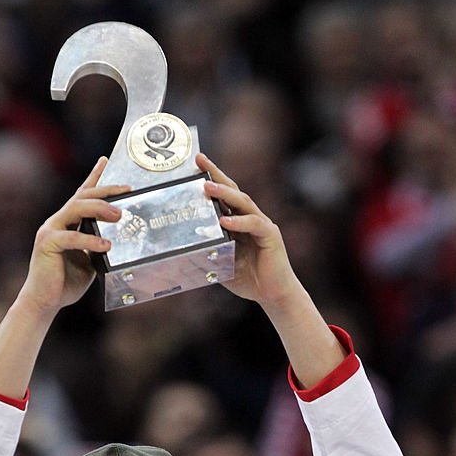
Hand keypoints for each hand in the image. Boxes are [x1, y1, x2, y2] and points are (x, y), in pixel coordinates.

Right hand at [19, 158, 129, 314]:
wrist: (44, 302)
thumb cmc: (65, 283)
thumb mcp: (89, 261)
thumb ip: (97, 247)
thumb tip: (117, 241)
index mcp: (66, 224)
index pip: (81, 195)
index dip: (94, 176)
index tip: (106, 160)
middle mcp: (57, 222)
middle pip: (82, 196)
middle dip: (105, 190)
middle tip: (126, 191)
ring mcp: (50, 230)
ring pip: (76, 208)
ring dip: (100, 208)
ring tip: (119, 215)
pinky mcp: (47, 244)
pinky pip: (72, 237)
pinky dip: (90, 240)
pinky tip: (106, 245)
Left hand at [196, 152, 299, 307]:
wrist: (273, 295)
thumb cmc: (249, 279)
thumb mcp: (220, 265)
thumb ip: (207, 255)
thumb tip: (182, 253)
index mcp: (238, 222)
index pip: (223, 197)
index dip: (211, 179)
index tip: (195, 165)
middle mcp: (251, 218)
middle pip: (233, 190)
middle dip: (216, 174)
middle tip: (200, 161)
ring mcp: (261, 224)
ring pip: (243, 202)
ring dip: (224, 194)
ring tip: (207, 187)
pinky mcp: (270, 235)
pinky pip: (253, 224)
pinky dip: (239, 222)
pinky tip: (224, 221)